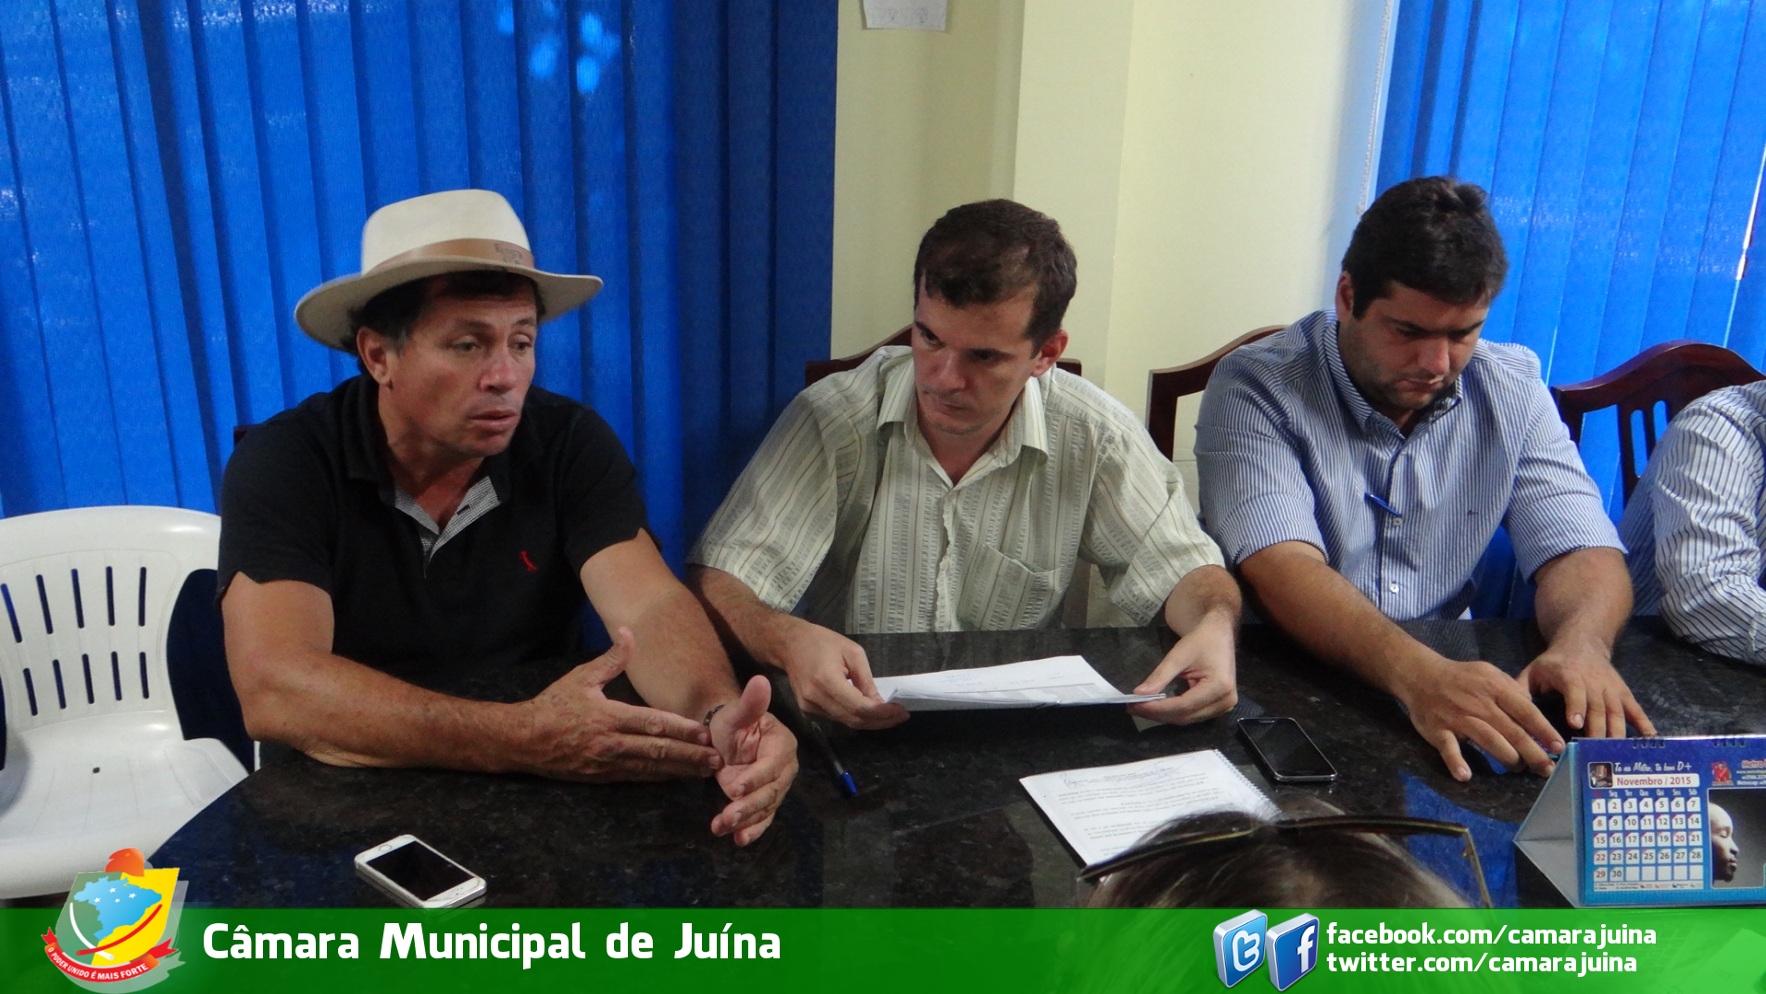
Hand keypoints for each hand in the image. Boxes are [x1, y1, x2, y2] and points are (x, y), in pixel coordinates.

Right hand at [520, 628, 720, 780]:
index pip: (652, 724)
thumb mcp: (581, 677)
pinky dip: (659, 778)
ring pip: (650, 769)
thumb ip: (611, 659)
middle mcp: (611, 743)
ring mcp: (607, 763)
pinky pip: (636, 778)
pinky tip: (676, 778)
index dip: (680, 730)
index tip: (704, 733)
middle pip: (657, 751)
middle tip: (717, 760)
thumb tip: (629, 632)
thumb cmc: (554, 705)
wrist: (523, 740)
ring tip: (705, 772)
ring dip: (680, 771)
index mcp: (609, 717)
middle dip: (689, 756)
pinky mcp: (602, 777)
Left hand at [707, 675, 798, 844]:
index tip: (736, 787)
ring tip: (722, 828)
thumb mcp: (737, 712)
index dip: (756, 777)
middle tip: (726, 817)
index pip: (773, 764)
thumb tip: (760, 681)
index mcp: (782, 744)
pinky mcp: (765, 801)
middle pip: (771, 791)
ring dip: (745, 822)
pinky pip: (762, 818)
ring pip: (765, 808)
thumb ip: (751, 702)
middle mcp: (784, 768)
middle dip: (748, 806)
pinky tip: (739, 840)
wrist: (725, 737)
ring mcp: (775, 787)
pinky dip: (752, 830)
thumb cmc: (732, 722)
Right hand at [776, 618, 907, 729]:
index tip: (901, 711)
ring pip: (846, 722)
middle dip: (880, 721)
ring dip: (869, 721)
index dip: (882, 713)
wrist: (788, 644)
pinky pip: (837, 718)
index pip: (859, 707)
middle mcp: (815, 699)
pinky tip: (868, 710)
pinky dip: (854, 716)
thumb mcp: (852, 653)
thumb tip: (879, 704)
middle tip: (900, 716)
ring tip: (889, 714)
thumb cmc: (821, 641)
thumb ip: (866, 680)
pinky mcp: (807, 710)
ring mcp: (809, 707)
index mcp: (826, 681)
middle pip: (854, 720)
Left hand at [1127, 613, 1237, 723]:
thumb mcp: (1178, 656)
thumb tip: (1139, 693)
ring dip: (1163, 716)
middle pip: (1185, 716)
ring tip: (1141, 708)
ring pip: (1188, 719)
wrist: (1218, 635)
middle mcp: (1225, 701)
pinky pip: (1192, 715)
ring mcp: (1224, 706)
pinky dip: (1173, 713)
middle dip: (1157, 713)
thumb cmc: (1201, 640)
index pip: (1183, 705)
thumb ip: (1160, 676)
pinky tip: (1156, 708)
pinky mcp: (1218, 707)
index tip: (1134, 704)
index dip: (1157, 708)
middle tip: (1132, 707)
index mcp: (1219, 686)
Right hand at [1397, 655, 1563, 781]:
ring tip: (1518, 769)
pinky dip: (1456, 762)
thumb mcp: (1490, 673)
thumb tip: (1534, 712)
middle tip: (1547, 769)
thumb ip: (1512, 691)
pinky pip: (1448, 747)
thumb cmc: (1461, 677)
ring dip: (1507, 759)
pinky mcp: (1437, 729)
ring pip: (1488, 740)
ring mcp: (1457, 717)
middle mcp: (1479, 703)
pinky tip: (1465, 775)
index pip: (1526, 711)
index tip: (1559, 747)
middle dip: (1533, 753)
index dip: (1544, 731)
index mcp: (1494, 688)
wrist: (1420, 674)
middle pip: (1512, 731)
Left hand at [1517, 643, 1654, 739]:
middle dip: (1597, 729)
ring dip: (1618, 733)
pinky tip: (1650, 741)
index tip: (1575, 724)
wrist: (1583, 642)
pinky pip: (1635, 710)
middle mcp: (1593, 682)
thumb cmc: (1553, 663)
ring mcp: (1611, 689)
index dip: (1576, 706)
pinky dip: (1644, 724)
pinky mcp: (1624, 693)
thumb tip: (1508, 712)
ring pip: (1617, 712)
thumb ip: (1520, 689)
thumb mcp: (1533, 670)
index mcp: (1569, 675)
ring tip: (1616, 755)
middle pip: (1598, 707)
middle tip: (1595, 751)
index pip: (1574, 690)